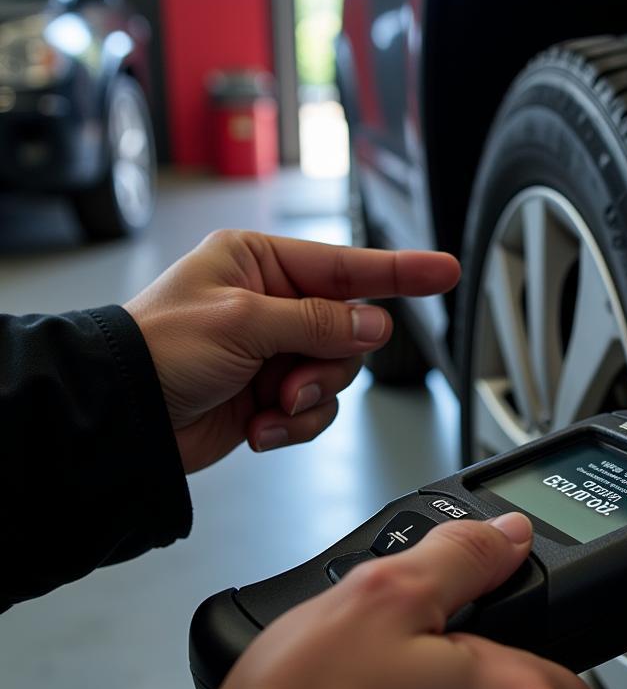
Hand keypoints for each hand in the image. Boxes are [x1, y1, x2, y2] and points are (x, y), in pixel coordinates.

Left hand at [124, 229, 459, 471]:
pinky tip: (260, 426)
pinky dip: (293, 424)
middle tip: (295, 377)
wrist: (120, 416)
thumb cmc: (156, 350)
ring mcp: (272, 352)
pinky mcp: (269, 394)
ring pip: (337, 374)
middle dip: (328, 362)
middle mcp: (271, 303)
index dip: (400, 272)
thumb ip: (317, 322)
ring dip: (308, 397)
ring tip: (271, 403)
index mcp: (259, 263)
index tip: (443, 271)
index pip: (348, 266)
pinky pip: (314, 410)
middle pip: (350, 330)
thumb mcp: (242, 322)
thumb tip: (373, 325)